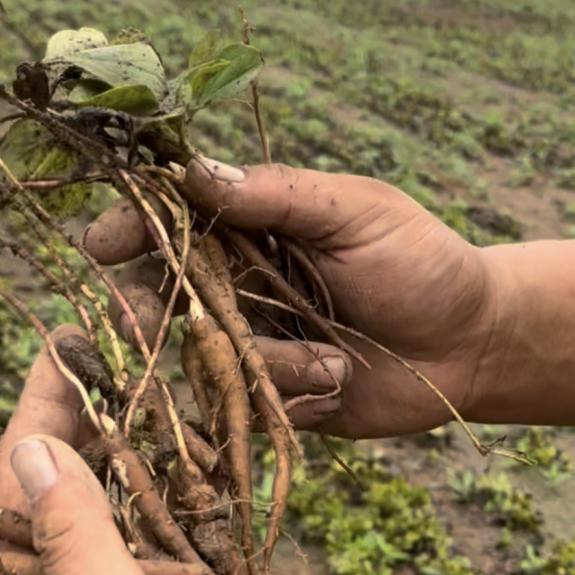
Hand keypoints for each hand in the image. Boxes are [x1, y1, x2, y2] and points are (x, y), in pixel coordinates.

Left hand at [0, 325, 346, 574]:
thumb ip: (73, 540)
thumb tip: (30, 449)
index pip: (17, 494)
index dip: (36, 415)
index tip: (62, 346)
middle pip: (76, 484)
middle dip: (93, 411)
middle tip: (118, 337)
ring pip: (136, 496)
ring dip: (148, 436)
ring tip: (159, 365)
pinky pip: (190, 526)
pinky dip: (197, 482)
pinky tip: (206, 435)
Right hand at [84, 159, 494, 437]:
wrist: (472, 345)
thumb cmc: (421, 263)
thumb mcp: (357, 214)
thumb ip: (278, 195)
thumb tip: (192, 171)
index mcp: (255, 225)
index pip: (173, 220)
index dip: (132, 228)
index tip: (102, 243)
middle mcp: (240, 283)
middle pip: (164, 294)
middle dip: (161, 309)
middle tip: (172, 318)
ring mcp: (253, 343)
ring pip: (205, 358)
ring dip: (268, 362)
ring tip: (336, 358)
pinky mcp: (271, 397)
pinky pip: (243, 404)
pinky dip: (291, 395)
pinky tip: (339, 381)